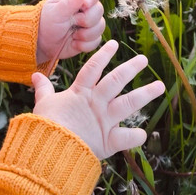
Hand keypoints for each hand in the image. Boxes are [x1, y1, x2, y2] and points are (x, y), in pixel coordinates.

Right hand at [31, 40, 164, 159]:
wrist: (50, 150)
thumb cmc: (45, 126)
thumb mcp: (43, 103)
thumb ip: (43, 89)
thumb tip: (35, 75)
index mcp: (80, 93)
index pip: (93, 68)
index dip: (103, 55)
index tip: (114, 44)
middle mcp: (96, 103)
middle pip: (116, 81)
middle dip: (131, 68)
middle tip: (144, 59)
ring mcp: (104, 121)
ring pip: (128, 103)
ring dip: (145, 94)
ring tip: (160, 86)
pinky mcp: (108, 140)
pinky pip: (126, 137)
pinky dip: (135, 136)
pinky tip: (143, 134)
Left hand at [36, 0, 104, 64]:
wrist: (43, 43)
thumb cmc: (47, 23)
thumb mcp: (56, 12)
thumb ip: (70, 2)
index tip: (84, 5)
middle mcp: (86, 10)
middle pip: (100, 10)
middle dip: (87, 20)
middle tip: (73, 22)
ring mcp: (89, 25)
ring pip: (101, 27)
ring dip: (86, 34)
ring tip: (73, 35)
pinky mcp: (90, 38)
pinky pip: (97, 41)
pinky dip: (85, 44)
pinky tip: (74, 43)